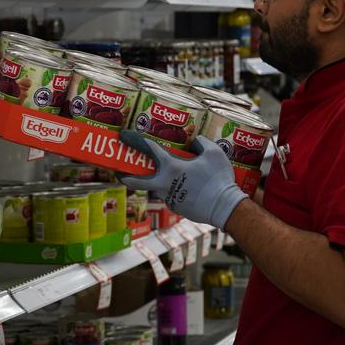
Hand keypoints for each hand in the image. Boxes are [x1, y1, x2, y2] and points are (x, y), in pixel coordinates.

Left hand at [117, 131, 247, 228]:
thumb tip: (194, 143)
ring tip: (175, 177)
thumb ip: (201, 143)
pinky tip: (191, 188)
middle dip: (126, 177)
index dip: (135, 141)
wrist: (226, 208)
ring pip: (160, 188)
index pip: (149, 150)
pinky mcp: (177, 209)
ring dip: (162, 182)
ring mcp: (170, 199)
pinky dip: (177, 190)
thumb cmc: (219, 179)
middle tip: (119, 172)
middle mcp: (165, 185)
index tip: (123, 136)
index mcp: (171, 168)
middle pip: (138, 182)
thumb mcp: (214, 153)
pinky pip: (174, 196)